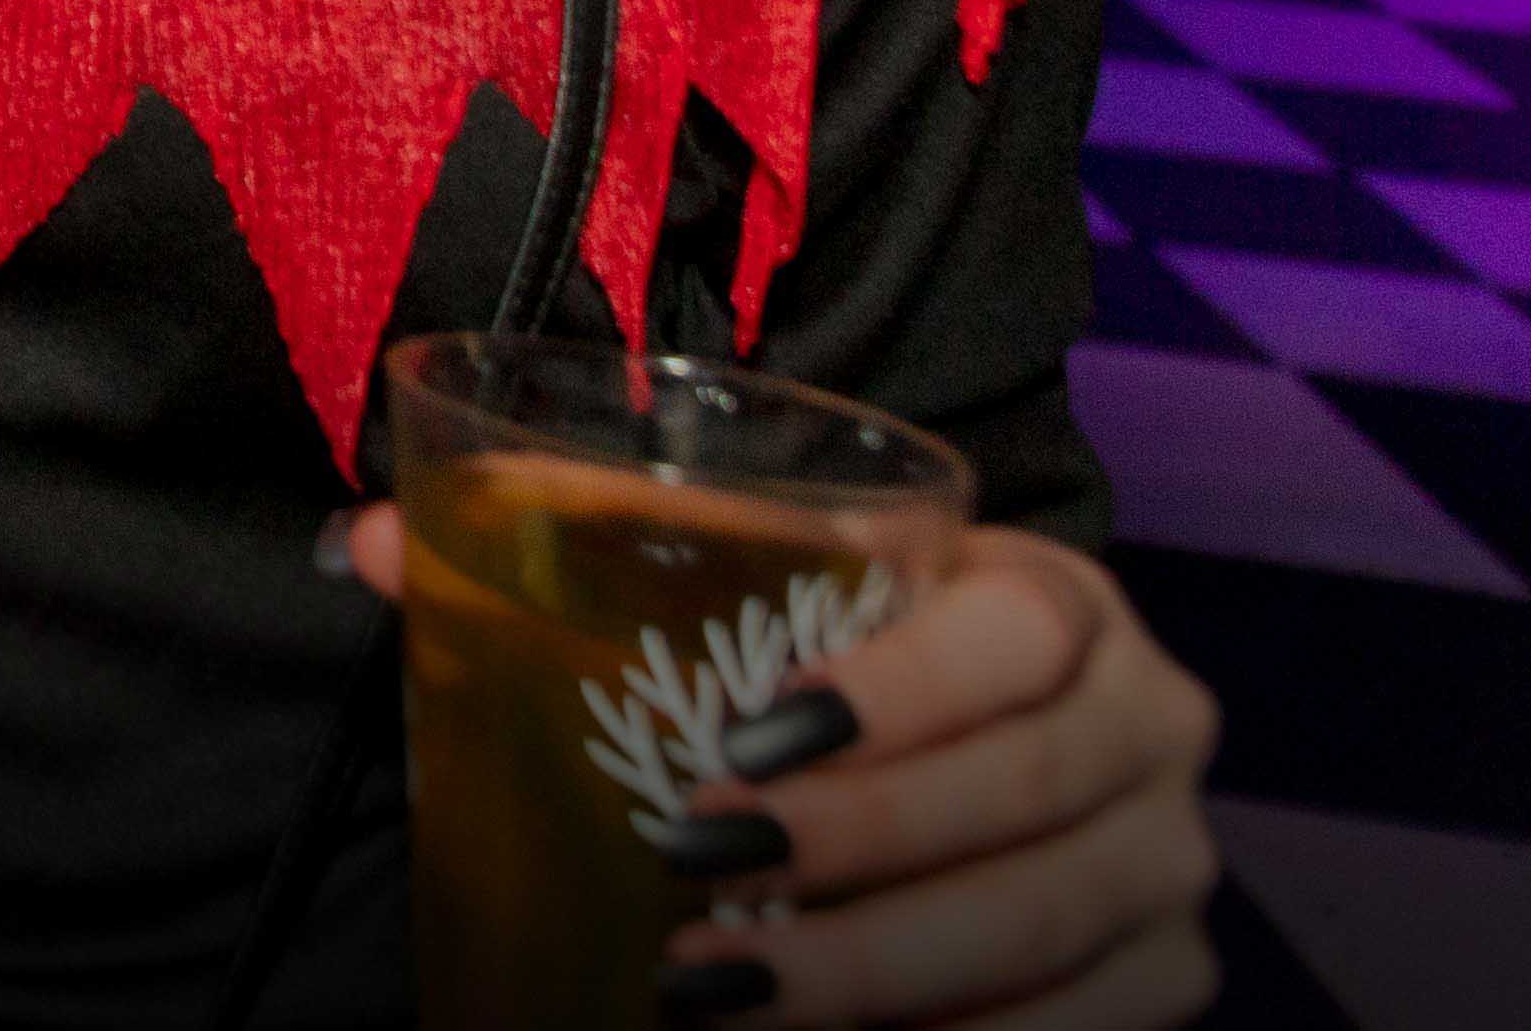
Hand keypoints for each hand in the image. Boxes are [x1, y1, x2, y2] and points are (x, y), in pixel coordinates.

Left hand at [333, 513, 1215, 1023]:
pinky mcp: (1165, 976)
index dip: (898, 693)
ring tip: (710, 991)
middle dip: (851, 854)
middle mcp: (1153, 725)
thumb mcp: (761, 582)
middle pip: (1019, 804)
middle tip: (692, 872)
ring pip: (1040, 932)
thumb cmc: (842, 648)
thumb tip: (363, 544)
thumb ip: (581, 545)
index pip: (1013, 641)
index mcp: (1065, 603)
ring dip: (872, 974)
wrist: (983, 731)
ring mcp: (1166, 865)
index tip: (745, 741)